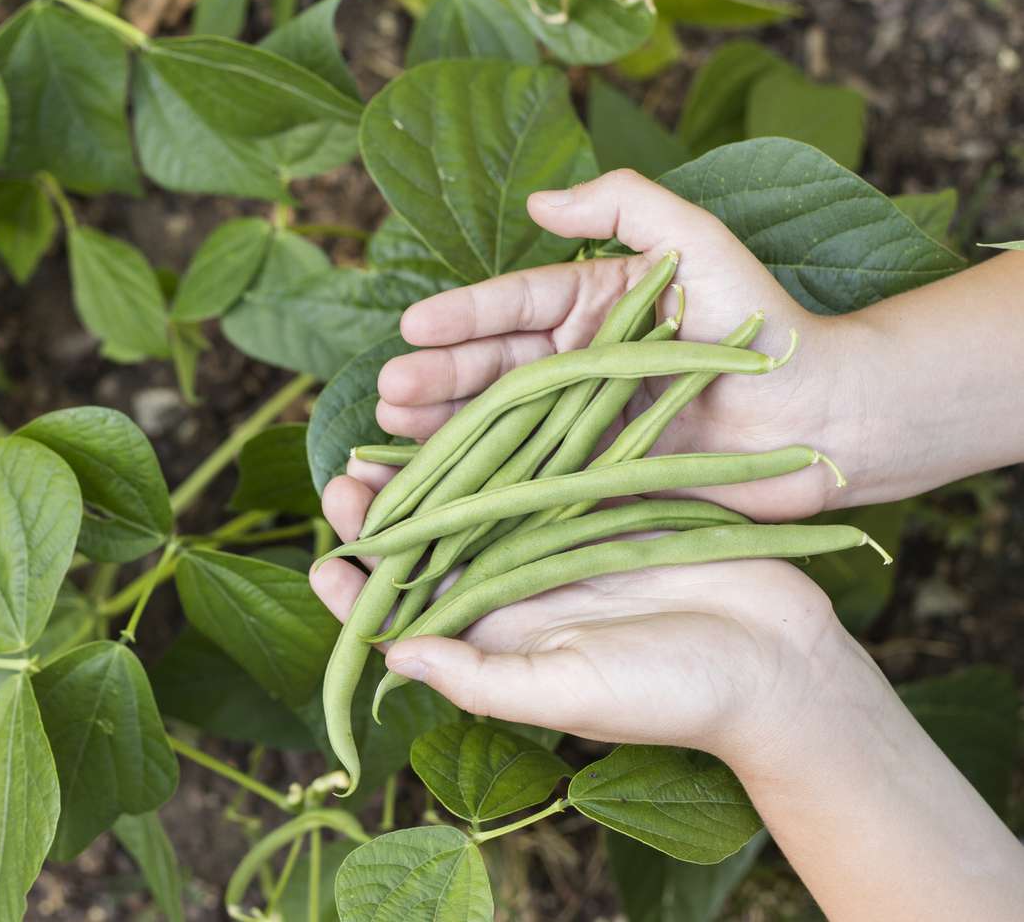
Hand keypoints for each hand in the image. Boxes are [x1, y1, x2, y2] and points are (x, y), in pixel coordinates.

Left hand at [313, 467, 866, 762]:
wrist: (781, 661)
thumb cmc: (675, 695)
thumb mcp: (572, 693)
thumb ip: (482, 681)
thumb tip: (391, 656)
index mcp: (500, 640)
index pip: (411, 617)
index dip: (362, 596)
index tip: (323, 564)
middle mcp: (518, 589)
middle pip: (435, 545)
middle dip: (387, 515)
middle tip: (344, 479)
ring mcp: (557, 541)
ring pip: (477, 497)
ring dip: (434, 470)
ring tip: (386, 437)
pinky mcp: (601, 502)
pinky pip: (542, 463)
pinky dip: (506, 440)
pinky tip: (470, 410)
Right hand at [372, 168, 868, 521]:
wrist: (826, 418)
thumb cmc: (766, 323)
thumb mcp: (700, 243)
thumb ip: (628, 203)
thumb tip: (543, 200)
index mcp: (591, 305)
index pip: (513, 303)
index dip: (462, 315)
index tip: (414, 325)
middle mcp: (576, 363)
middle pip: (491, 368)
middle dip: (435, 377)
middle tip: (390, 390)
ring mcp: (581, 423)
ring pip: (498, 424)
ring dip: (442, 429)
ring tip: (394, 430)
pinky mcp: (594, 477)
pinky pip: (529, 477)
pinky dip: (480, 484)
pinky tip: (435, 485)